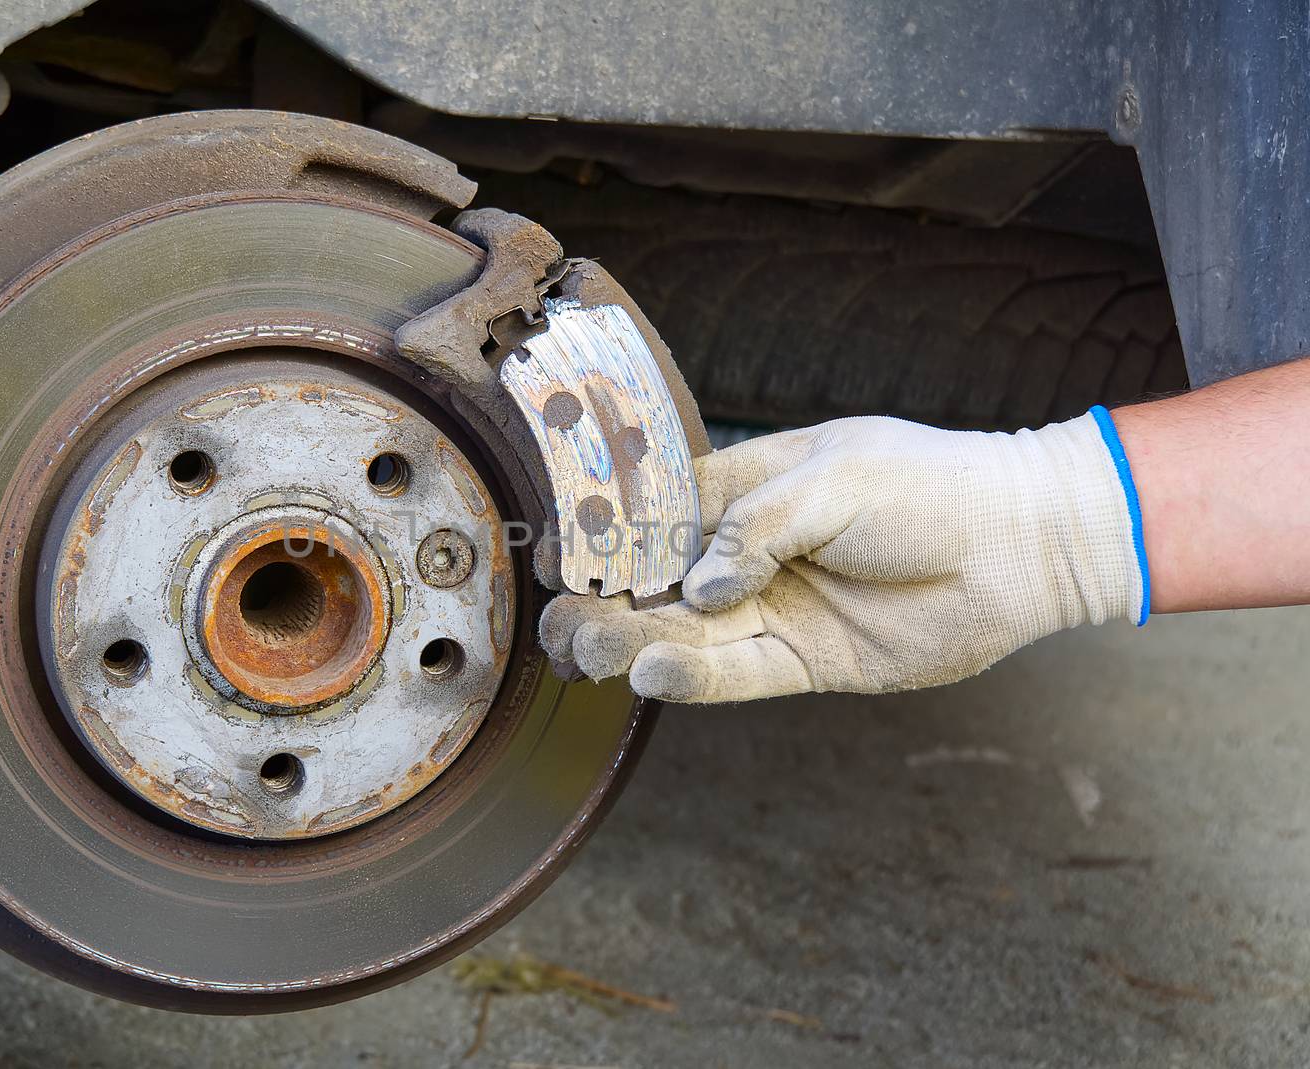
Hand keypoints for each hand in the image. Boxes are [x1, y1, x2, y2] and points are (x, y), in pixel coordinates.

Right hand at [541, 412, 1145, 701]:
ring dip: (631, 642)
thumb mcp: (834, 477)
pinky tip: (652, 673)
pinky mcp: (804, 662)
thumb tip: (699, 583)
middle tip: (560, 621)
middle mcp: (750, 553)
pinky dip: (693, 677)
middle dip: (602, 600)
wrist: (1020, 545)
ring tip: (587, 651)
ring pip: (683, 632)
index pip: (655, 510)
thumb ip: (756, 524)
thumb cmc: (931, 486)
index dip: (603, 532)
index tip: (554, 552)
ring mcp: (774, 608)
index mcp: (748, 486)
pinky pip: (736, 674)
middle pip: (655, 582)